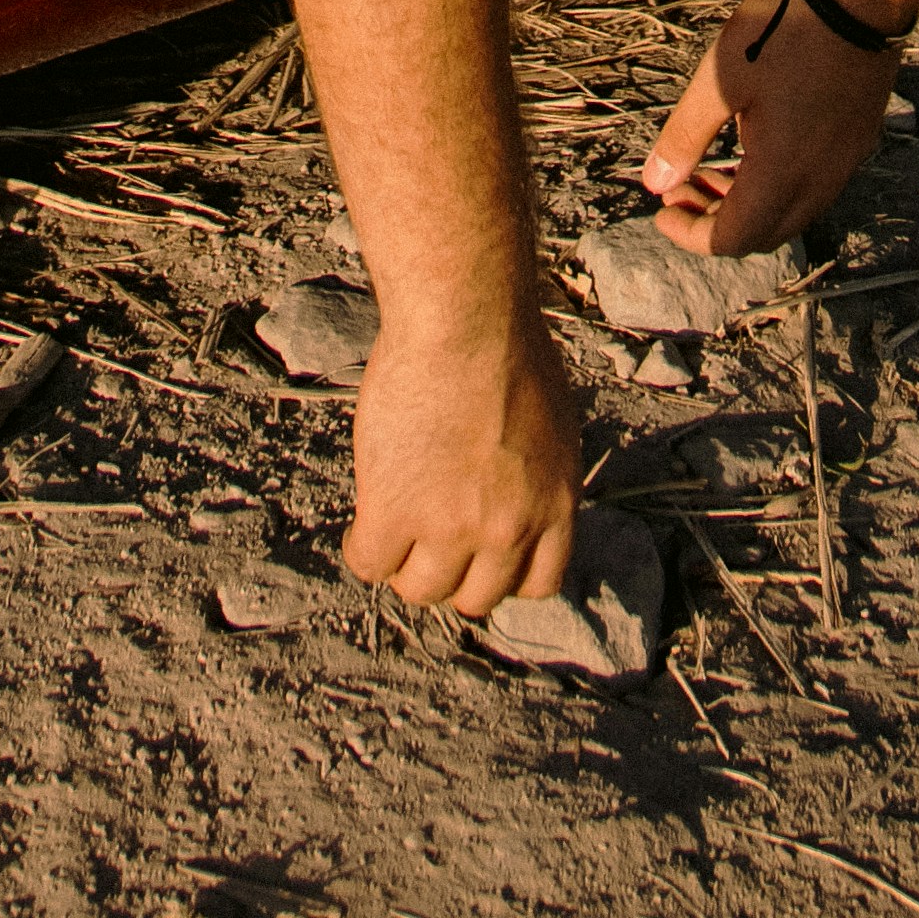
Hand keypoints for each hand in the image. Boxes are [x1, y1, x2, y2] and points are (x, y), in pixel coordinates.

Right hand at [341, 319, 582, 619]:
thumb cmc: (506, 344)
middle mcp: (508, 530)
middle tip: (429, 540)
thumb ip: (536, 470)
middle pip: (474, 598)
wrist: (464, 319)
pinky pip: (370, 563)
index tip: (480, 553)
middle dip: (451, 573)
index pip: (537, 584)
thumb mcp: (549, 419)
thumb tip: (513, 488)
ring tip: (394, 527)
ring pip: (419, 589)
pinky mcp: (395, 513)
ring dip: (405, 564)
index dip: (503, 573)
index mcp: (555, 506)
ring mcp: (451, 528)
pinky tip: (364, 521)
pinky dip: (363, 548)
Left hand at [644, 0, 900, 257]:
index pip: (732, 239)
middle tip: (680, 188)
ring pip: (790, 212)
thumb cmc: (786, 30)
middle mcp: (820, 181)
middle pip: (763, 233)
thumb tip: (654, 184)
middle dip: (715, 221)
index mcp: (783, 174)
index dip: (690, 235)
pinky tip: (753, 144)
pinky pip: (811, 186)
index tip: (660, 209)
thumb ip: (686, 137)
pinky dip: (775, 184)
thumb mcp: (721, 79)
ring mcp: (844, 162)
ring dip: (746, 204)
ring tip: (710, 169)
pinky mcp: (856, 140)